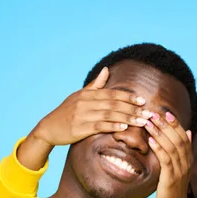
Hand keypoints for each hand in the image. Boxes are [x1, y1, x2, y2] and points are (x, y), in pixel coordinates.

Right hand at [18, 67, 153, 169]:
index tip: (142, 101)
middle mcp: (85, 102)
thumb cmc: (66, 112)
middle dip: (132, 108)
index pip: (112, 94)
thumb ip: (95, 85)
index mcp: (87, 94)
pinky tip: (124, 128)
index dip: (128, 97)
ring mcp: (82, 115)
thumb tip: (106, 70)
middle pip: (113, 104)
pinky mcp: (79, 128)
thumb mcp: (79, 96)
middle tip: (148, 113)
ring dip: (127, 118)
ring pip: (109, 114)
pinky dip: (112, 126)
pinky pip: (99, 126)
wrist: (48, 128)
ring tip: (141, 121)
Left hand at [145, 112, 193, 197]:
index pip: (182, 136)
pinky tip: (151, 140)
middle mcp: (186, 162)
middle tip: (154, 113)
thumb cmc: (172, 187)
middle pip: (177, 138)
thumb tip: (187, 131)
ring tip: (149, 122)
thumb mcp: (179, 166)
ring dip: (159, 132)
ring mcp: (180, 169)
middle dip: (166, 124)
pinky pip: (166, 160)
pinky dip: (159, 148)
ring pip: (171, 146)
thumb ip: (182, 150)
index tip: (165, 113)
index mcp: (188, 158)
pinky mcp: (171, 177)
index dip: (175, 124)